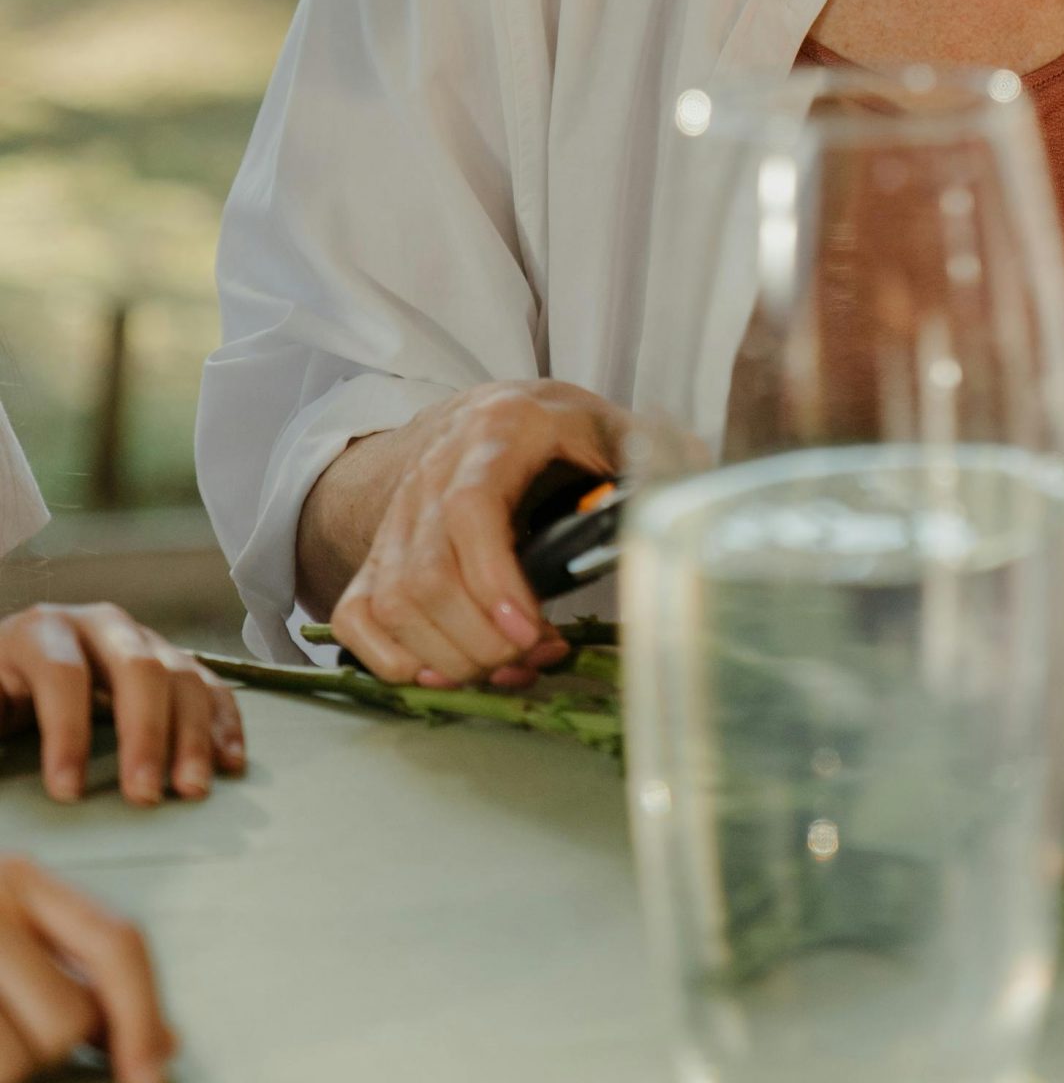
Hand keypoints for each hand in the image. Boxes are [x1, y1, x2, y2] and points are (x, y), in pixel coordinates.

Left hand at [0, 605, 245, 807]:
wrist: (15, 674)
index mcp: (39, 632)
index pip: (62, 674)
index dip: (67, 732)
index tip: (67, 792)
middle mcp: (98, 626)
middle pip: (136, 667)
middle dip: (145, 732)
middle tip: (144, 794)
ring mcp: (142, 640)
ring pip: (181, 675)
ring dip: (192, 734)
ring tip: (191, 789)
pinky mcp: (171, 662)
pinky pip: (209, 686)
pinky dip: (223, 723)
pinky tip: (229, 762)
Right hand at [0, 856, 174, 1082]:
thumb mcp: (17, 931)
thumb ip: (89, 968)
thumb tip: (166, 1044)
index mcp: (24, 879)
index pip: (115, 944)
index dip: (142, 1014)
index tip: (152, 1075)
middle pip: (71, 1018)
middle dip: (53, 1041)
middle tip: (15, 1018)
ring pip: (27, 1056)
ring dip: (12, 1062)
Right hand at [328, 379, 629, 688]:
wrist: (487, 412)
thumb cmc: (560, 432)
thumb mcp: (612, 428)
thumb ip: (649, 459)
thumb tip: (687, 492)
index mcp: (498, 430)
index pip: (471, 509)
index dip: (493, 581)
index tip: (530, 632)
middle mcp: (433, 470)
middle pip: (427, 574)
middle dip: (481, 639)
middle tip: (532, 658)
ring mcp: (397, 515)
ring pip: (392, 602)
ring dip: (448, 657)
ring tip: (505, 666)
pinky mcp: (377, 553)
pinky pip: (357, 616)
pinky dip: (392, 659)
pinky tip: (445, 670)